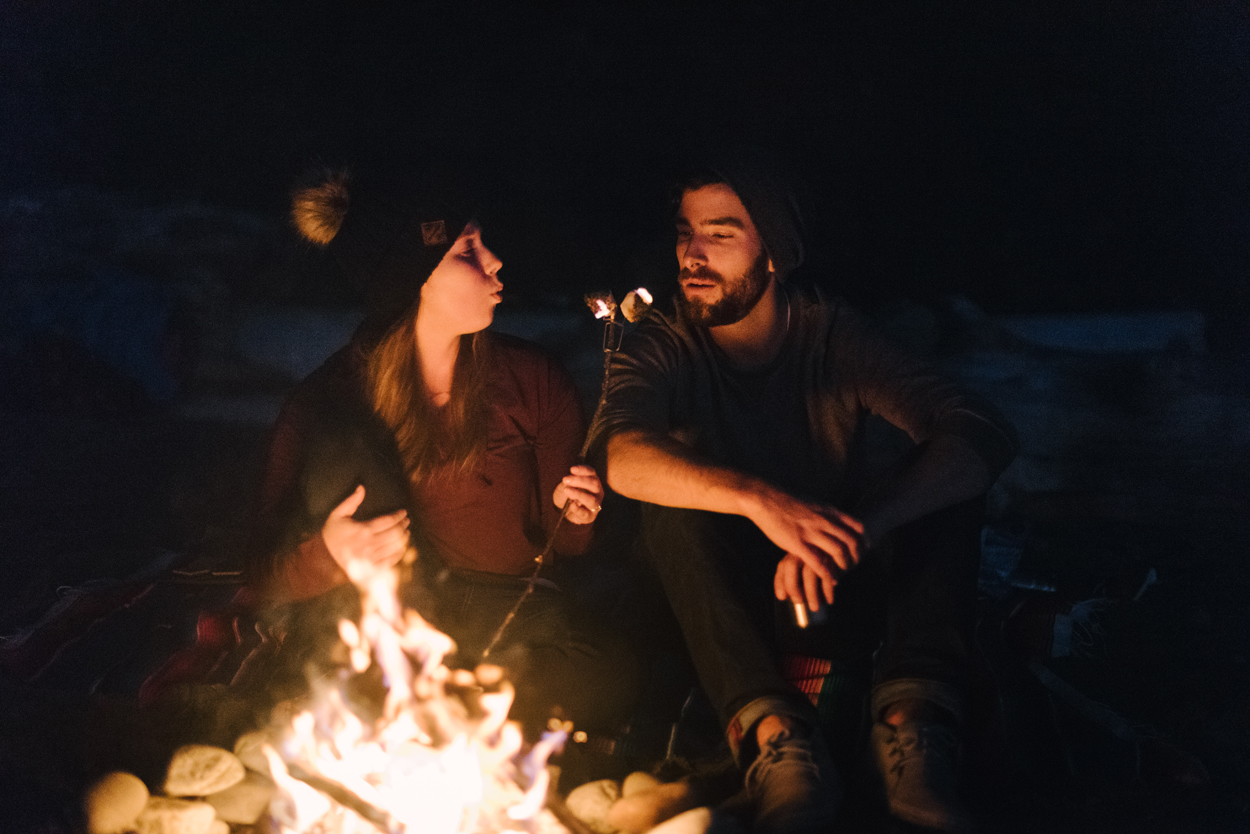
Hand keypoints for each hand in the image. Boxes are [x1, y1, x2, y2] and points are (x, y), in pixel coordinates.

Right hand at [321, 485, 409, 572]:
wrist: (324, 557)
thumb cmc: (333, 533)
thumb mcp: (337, 514)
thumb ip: (351, 501)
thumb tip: (362, 487)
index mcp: (362, 530)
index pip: (388, 521)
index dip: (398, 516)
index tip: (404, 512)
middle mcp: (369, 544)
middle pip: (395, 533)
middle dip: (403, 525)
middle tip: (406, 521)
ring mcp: (372, 558)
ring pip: (396, 546)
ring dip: (404, 538)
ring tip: (406, 532)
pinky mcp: (373, 568)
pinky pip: (392, 560)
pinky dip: (400, 553)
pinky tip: (402, 547)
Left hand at [553, 464, 604, 524]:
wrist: (564, 511)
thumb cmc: (567, 495)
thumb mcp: (564, 486)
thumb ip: (567, 483)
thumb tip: (567, 481)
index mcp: (592, 480)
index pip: (591, 472)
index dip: (583, 470)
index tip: (572, 469)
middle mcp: (597, 492)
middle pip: (594, 484)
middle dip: (580, 480)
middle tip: (565, 479)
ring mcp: (596, 504)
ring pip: (592, 499)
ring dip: (579, 494)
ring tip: (567, 491)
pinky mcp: (590, 516)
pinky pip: (585, 513)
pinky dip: (578, 509)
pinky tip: (572, 505)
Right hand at [748, 489, 864, 606]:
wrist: (765, 499)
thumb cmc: (786, 502)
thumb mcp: (813, 503)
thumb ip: (825, 513)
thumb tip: (835, 519)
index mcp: (828, 511)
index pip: (857, 527)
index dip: (864, 541)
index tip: (864, 550)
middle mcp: (823, 521)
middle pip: (851, 541)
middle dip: (856, 556)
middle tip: (854, 565)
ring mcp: (811, 532)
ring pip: (838, 551)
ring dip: (843, 565)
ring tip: (842, 572)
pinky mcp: (797, 544)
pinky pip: (818, 562)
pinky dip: (827, 573)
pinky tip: (829, 579)